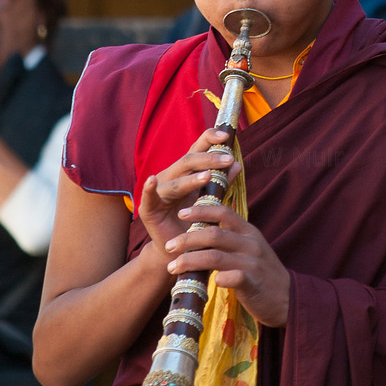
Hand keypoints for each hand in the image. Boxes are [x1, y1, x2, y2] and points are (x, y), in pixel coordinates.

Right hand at [138, 127, 240, 261]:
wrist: (181, 251)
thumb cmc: (196, 221)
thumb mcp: (211, 199)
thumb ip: (221, 182)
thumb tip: (236, 163)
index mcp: (186, 170)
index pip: (197, 148)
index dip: (210, 139)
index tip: (227, 134)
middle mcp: (171, 175)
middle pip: (189, 161)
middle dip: (209, 159)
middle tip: (227, 158)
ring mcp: (159, 190)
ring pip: (176, 181)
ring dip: (192, 179)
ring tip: (208, 176)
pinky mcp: (149, 208)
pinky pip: (149, 197)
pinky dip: (149, 188)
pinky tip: (151, 180)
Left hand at [165, 202, 289, 328]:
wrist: (288, 299)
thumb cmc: (262, 273)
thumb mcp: (250, 249)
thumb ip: (231, 239)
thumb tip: (201, 232)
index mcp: (249, 231)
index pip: (224, 212)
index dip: (202, 210)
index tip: (182, 212)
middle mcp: (250, 243)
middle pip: (214, 234)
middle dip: (187, 239)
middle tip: (168, 245)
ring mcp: (252, 263)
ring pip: (215, 256)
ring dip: (190, 260)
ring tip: (173, 266)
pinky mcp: (253, 283)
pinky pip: (232, 277)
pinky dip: (216, 279)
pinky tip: (204, 283)